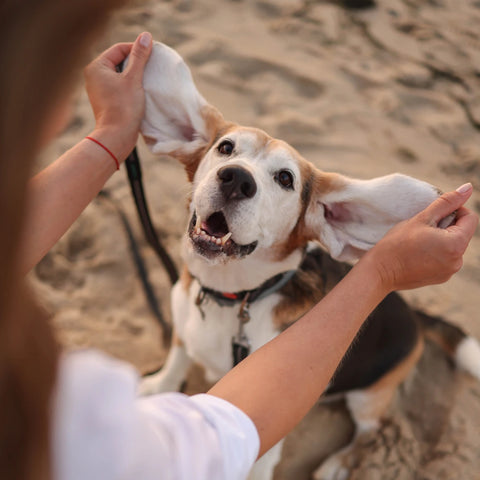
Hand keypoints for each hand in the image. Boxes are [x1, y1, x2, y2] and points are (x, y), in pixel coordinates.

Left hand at [84, 32, 152, 161]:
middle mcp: (94, 76)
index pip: (119, 49)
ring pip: (120, 75)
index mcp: (97, 67)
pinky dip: (131, 86)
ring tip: (147, 80)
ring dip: (134, 76)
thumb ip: (140, 56)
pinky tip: (141, 91)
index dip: (137, 50)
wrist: (116, 137)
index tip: (153, 54)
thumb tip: (146, 36)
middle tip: (152, 67)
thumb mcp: (134, 79)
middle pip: (119, 61)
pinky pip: (119, 87)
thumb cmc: (124, 107)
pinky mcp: (106, 100)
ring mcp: (99, 89)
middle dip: (136, 63)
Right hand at [365, 183, 477, 291]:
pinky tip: (417, 253)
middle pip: (461, 233)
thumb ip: (446, 203)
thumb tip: (467, 188)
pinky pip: (445, 259)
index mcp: (455, 244)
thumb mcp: (421, 218)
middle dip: (446, 226)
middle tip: (422, 228)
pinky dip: (435, 253)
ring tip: (417, 242)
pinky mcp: (440, 278)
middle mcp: (457, 261)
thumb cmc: (397, 243)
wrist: (380, 271)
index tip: (434, 213)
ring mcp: (449, 272)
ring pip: (452, 246)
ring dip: (440, 239)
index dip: (454, 210)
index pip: (470, 218)